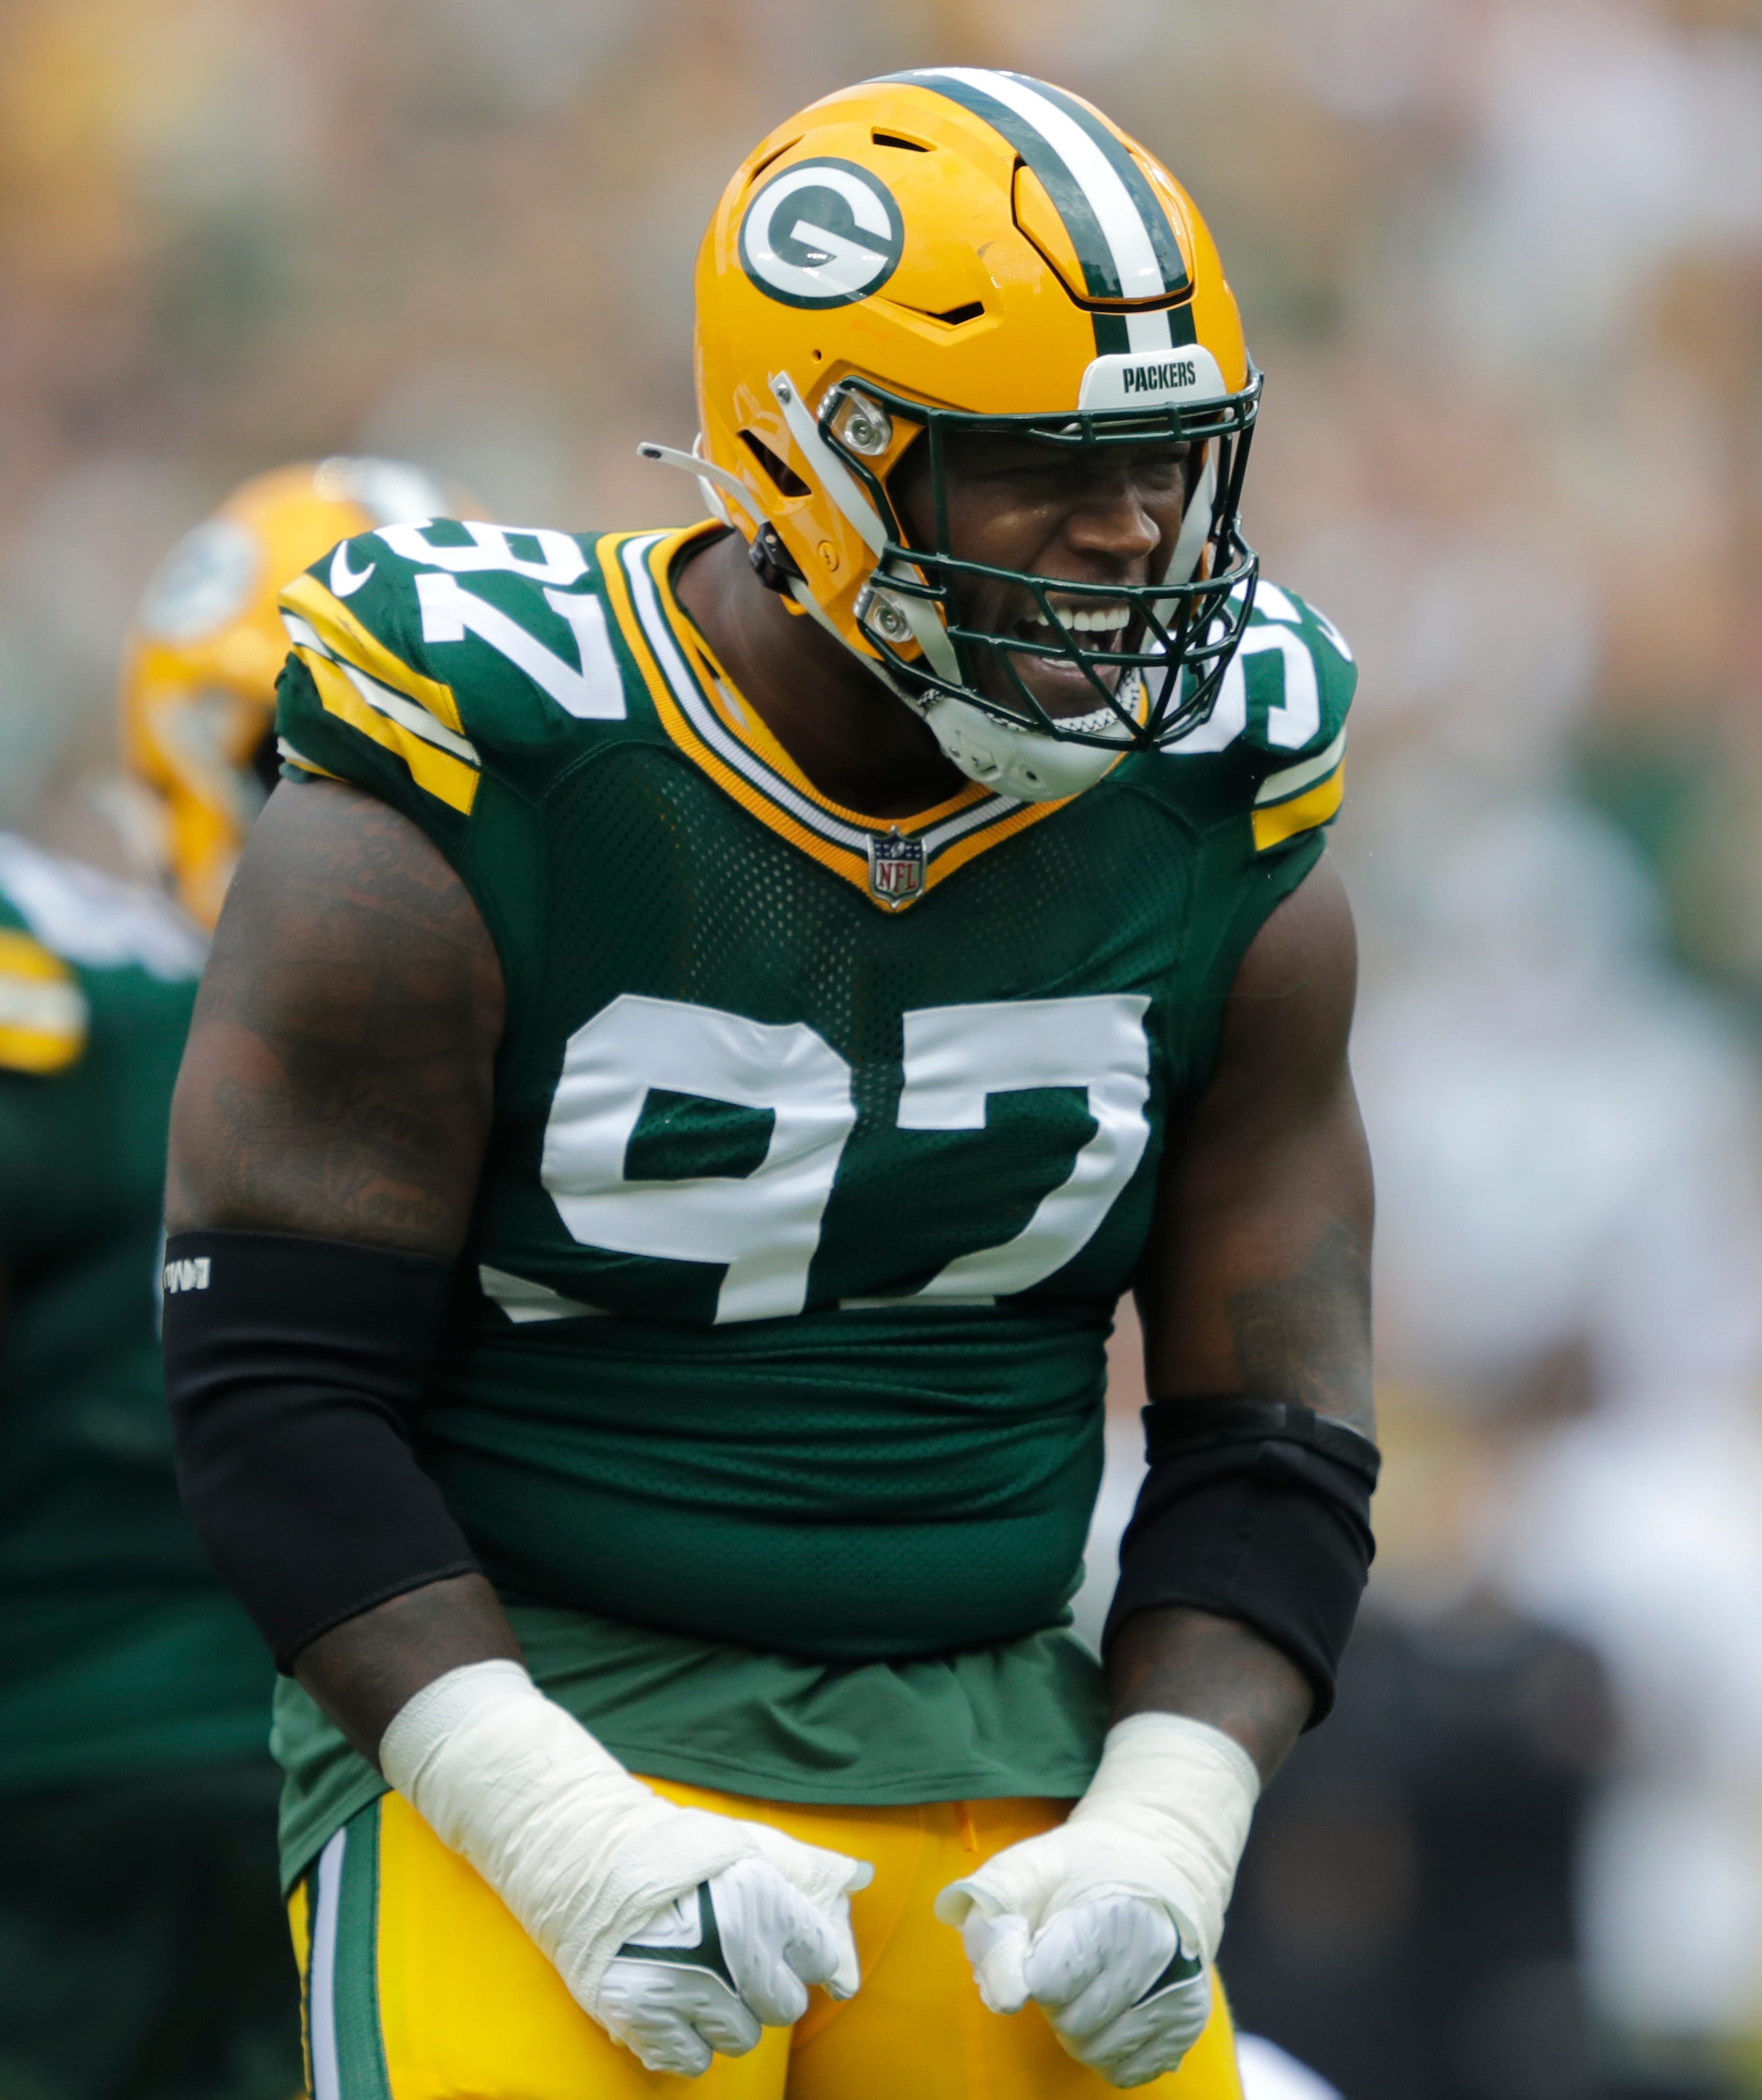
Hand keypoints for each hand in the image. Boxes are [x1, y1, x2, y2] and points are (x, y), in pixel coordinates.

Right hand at [600, 1854, 862, 2076]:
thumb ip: (804, 1867)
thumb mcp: (744, 1844)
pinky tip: (670, 2001)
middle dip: (764, 1988)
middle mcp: (732, 1945)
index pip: (820, 1956)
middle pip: (784, 2006)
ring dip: (724, 2016)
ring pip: (741, 2037)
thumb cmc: (675, 1852)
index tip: (776, 1942)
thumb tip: (862, 1876)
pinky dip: (684, 2039)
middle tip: (730, 1960)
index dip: (800, 1952)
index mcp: (762, 1896)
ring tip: (696, 1975)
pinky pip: (692, 2059)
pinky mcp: (643, 2015)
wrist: (586, 1858)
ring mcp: (687, 1985)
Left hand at [955, 1883, 1209, 2088]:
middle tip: (1067, 1956)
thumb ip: (996, 1933)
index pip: (1045, 1982)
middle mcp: (1156, 1955)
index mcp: (1114, 1912)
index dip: (1028, 1967)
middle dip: (1054, 1998)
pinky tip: (1111, 2007)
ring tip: (1090, 1978)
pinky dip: (1107, 2049)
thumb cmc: (1074, 1872)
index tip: (1040, 1938)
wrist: (1151, 1861)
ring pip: (1097, 2052)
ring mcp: (1178, 1990)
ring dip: (1079, 2026)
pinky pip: (1127, 2070)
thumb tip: (1006, 2001)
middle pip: (1071, 2022)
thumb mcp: (1020, 1875)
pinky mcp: (1187, 2022)